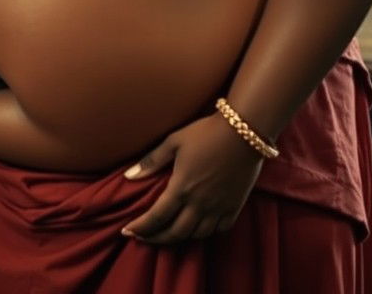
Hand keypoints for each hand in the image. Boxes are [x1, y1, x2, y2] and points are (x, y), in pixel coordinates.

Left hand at [120, 113, 264, 243]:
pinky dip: (205, 234)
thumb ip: (152, 161)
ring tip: (166, 234)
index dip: (140, 228)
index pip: (156, 217)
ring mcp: (219, 208)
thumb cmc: (205, 133)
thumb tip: (128, 175)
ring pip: (196, 236)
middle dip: (156, 239)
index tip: (127, 231)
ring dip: (179, 238)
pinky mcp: (234, 208)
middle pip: (175, 233)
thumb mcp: (174, 141)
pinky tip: (196, 228)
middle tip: (142, 238)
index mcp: (181, 188)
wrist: (244, 133)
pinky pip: (218, 230)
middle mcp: (200, 204)